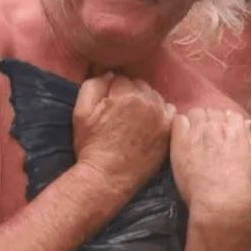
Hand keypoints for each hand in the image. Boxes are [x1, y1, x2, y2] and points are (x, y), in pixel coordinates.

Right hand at [73, 72, 173, 197]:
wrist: (108, 177)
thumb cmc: (91, 145)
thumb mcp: (81, 112)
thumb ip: (94, 85)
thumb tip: (110, 74)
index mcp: (128, 95)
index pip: (121, 78)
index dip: (112, 90)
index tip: (107, 104)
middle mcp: (150, 103)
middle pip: (141, 86)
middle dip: (130, 94)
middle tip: (119, 113)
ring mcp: (163, 117)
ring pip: (155, 97)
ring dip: (146, 102)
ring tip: (132, 120)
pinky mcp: (170, 131)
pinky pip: (169, 111)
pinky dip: (160, 113)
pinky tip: (149, 124)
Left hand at [170, 108, 250, 222]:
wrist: (220, 200)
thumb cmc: (241, 185)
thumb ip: (248, 139)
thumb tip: (247, 125)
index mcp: (237, 129)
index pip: (229, 114)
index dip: (226, 123)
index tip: (222, 133)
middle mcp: (217, 126)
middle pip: (211, 111)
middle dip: (210, 121)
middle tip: (207, 136)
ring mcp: (198, 132)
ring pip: (195, 113)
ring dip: (195, 121)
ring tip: (194, 136)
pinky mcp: (181, 141)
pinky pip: (178, 121)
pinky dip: (180, 126)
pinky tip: (182, 139)